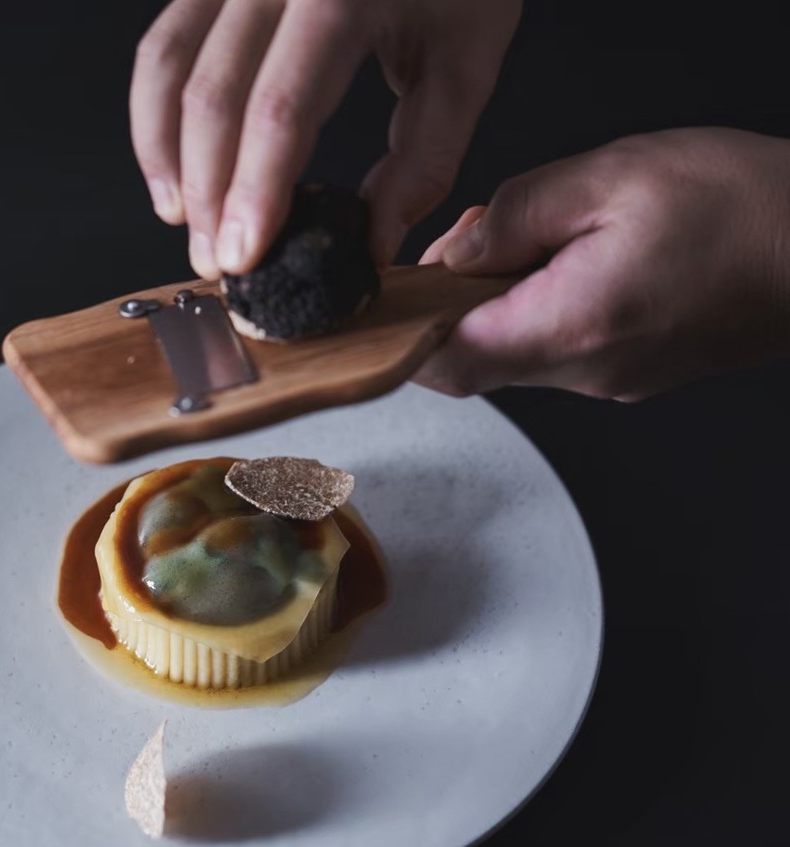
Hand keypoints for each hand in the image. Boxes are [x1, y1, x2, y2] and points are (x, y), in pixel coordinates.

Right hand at [129, 0, 520, 276]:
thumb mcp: (463, 64)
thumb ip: (423, 159)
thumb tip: (371, 244)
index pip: (281, 108)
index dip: (254, 192)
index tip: (246, 256)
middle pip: (213, 96)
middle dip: (207, 193)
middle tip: (217, 262)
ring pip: (168, 69)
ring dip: (165, 157)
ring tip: (183, 222)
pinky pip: (163, 46)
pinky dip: (156, 114)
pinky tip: (172, 166)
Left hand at [415, 128, 789, 399]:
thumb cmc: (740, 205)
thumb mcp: (609, 178)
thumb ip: (513, 217)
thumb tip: (453, 255)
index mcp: (570, 326)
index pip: (442, 360)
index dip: (401, 327)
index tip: (393, 289)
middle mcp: (586, 371)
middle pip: (470, 362)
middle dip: (449, 305)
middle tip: (480, 241)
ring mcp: (610, 380)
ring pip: (512, 354)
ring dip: (498, 303)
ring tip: (542, 240)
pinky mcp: (630, 372)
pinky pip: (555, 350)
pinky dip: (540, 309)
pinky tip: (573, 261)